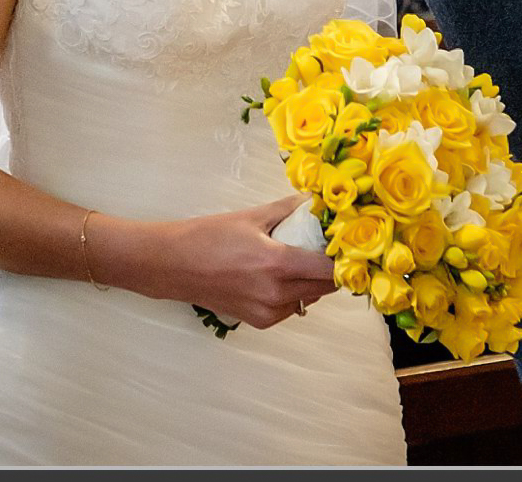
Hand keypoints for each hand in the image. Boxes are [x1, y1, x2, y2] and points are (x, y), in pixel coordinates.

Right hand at [155, 197, 338, 330]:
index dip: (342, 257)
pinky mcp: (260, 322)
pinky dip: (294, 293)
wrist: (176, 265)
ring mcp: (268, 312)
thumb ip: (287, 209)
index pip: (328, 270)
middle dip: (329, 267)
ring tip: (302, 258)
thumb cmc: (210, 236)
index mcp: (278, 265)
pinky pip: (291, 308)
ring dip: (312, 282)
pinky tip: (281, 274)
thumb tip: (314, 200)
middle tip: (327, 246)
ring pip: (308, 299)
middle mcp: (277, 295)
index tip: (346, 243)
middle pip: (323, 287)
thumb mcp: (252, 216)